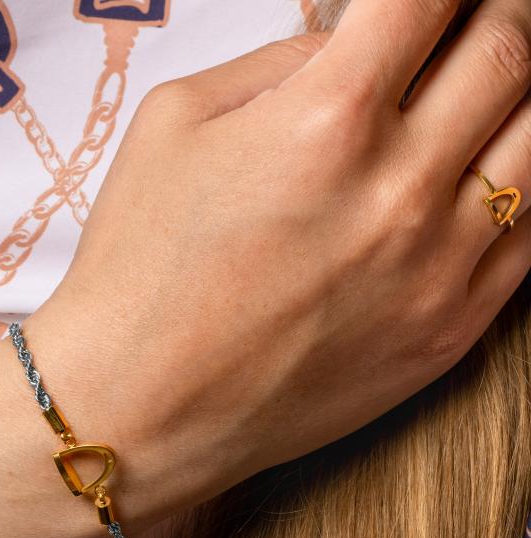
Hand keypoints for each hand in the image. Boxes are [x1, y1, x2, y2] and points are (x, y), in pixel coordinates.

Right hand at [11, 0, 530, 530]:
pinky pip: (530, 240)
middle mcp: (399, 190)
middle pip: (511, 50)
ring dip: (514, 103)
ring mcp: (436, 270)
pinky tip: (478, 183)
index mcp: (325, 121)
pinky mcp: (447, 335)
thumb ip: (274, 64)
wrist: (140, 405)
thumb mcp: (171, 127)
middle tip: (468, 27)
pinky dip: (517, 193)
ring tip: (474, 105)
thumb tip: (340, 49)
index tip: (426, 3)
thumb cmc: (138, 273)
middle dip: (497, 18)